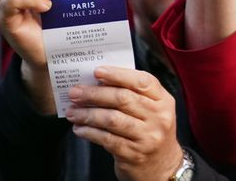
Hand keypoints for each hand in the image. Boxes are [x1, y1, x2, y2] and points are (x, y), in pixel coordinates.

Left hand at [66, 66, 182, 180]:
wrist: (161, 165)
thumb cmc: (150, 131)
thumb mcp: (152, 110)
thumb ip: (134, 95)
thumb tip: (99, 83)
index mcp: (164, 101)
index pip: (143, 81)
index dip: (119, 74)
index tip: (97, 71)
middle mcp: (159, 117)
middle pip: (123, 99)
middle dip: (95, 94)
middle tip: (75, 92)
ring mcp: (147, 136)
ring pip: (112, 119)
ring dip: (87, 114)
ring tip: (72, 111)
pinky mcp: (134, 154)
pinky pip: (106, 139)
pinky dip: (89, 132)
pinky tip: (79, 129)